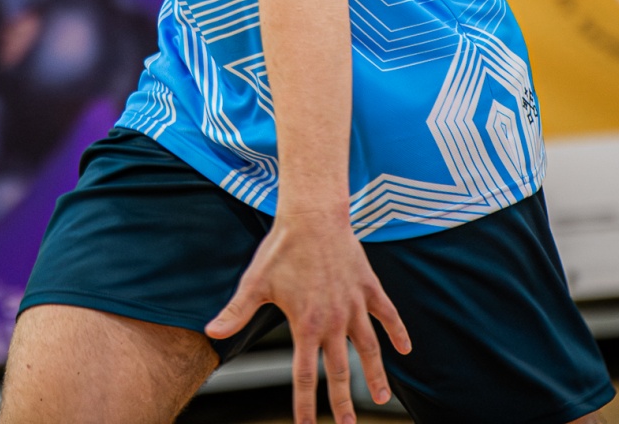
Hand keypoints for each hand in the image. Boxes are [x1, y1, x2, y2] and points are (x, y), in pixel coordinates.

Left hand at [206, 214, 410, 423]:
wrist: (312, 216)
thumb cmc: (281, 248)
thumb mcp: (255, 282)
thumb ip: (237, 312)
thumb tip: (212, 332)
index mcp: (306, 324)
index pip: (304, 374)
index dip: (304, 403)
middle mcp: (334, 321)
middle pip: (341, 370)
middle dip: (343, 402)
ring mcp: (355, 305)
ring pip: (370, 348)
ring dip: (376, 375)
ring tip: (383, 398)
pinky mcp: (369, 288)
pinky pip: (388, 315)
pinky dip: (398, 332)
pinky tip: (406, 350)